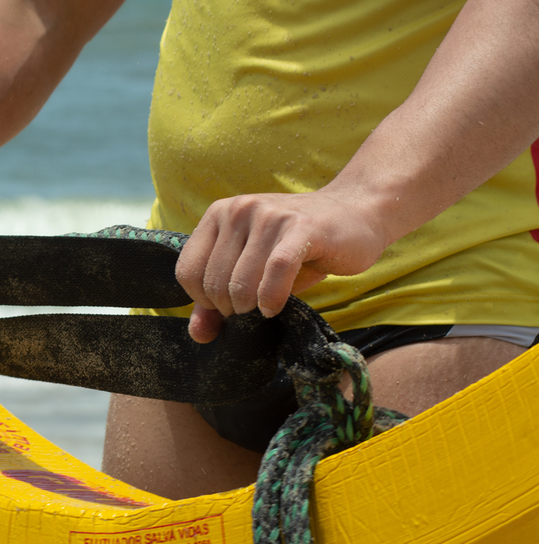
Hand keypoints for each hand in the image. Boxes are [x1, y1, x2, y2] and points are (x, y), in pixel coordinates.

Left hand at [174, 190, 387, 342]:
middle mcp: (240, 209)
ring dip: (250, 306)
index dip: (202, 300)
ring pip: (242, 280)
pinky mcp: (302, 227)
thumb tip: (198, 335)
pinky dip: (271, 297)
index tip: (226, 306)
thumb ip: (217, 301)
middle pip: (214, 280)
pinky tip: (274, 307)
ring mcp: (270, 215)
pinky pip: (275, 271)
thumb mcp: (251, 271)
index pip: (187, 271)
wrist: (356, 214)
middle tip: (250, 311)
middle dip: (230, 308)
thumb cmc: (297, 249)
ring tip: (263, 308)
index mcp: (218, 214)